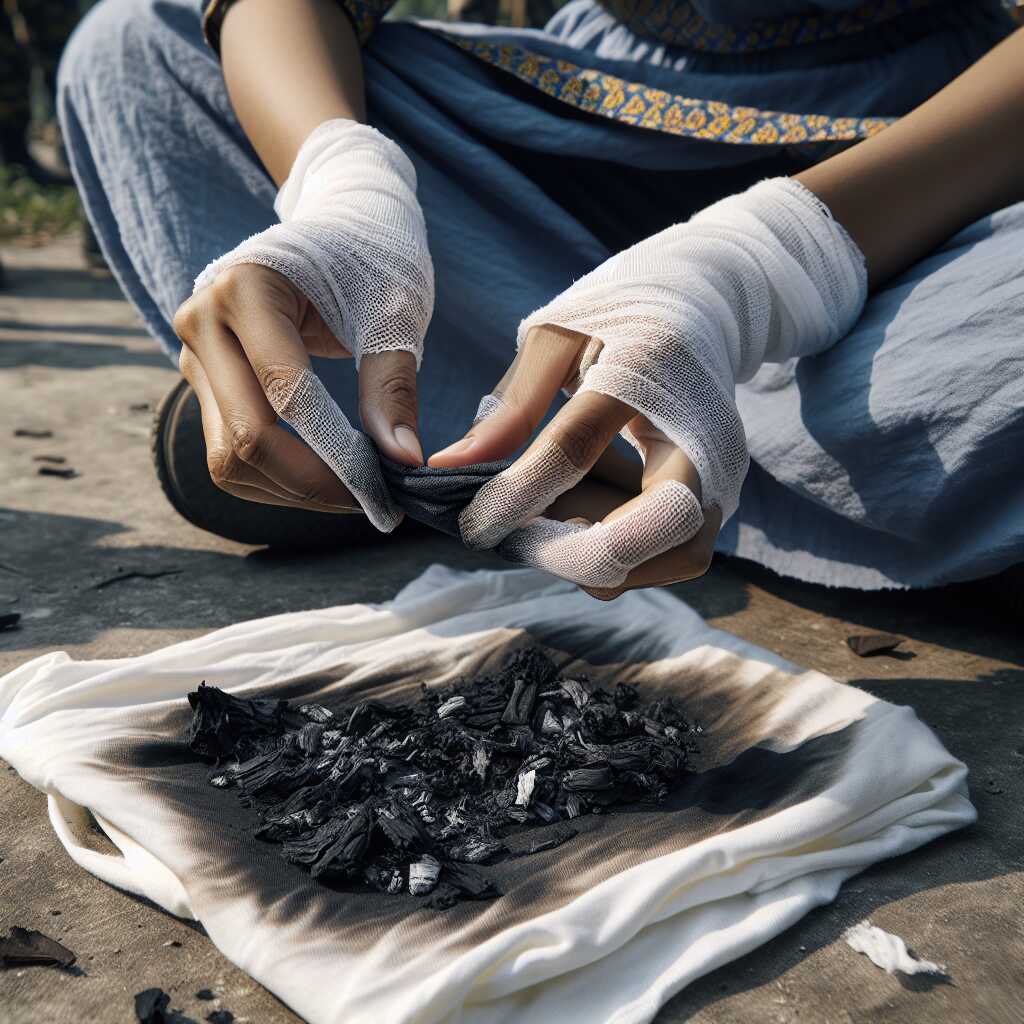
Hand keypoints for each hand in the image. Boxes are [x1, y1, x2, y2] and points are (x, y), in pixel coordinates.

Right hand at [174, 263, 418, 523]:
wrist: (336, 228)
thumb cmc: (370, 260)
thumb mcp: (394, 313)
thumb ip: (393, 386)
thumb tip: (403, 459)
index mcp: (246, 289)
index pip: (284, 394)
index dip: (333, 456)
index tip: (383, 489)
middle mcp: (203, 322)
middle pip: (245, 438)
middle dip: (312, 483)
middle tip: (372, 500)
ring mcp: (194, 355)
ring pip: (228, 459)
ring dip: (291, 490)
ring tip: (352, 490)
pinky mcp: (204, 382)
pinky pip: (228, 452)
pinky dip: (276, 479)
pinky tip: (324, 476)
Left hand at [430, 324, 721, 599]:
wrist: (702, 309)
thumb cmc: (617, 320)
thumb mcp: (555, 342)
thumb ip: (511, 406)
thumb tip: (450, 466)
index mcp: (644, 366)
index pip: (575, 447)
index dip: (517, 494)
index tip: (474, 526)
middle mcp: (700, 427)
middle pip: (657, 522)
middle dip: (578, 551)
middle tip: (519, 541)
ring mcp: (722, 469)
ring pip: (673, 554)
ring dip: (606, 558)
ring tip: (556, 521)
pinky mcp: (723, 498)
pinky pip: (676, 554)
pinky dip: (627, 555)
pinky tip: (590, 518)